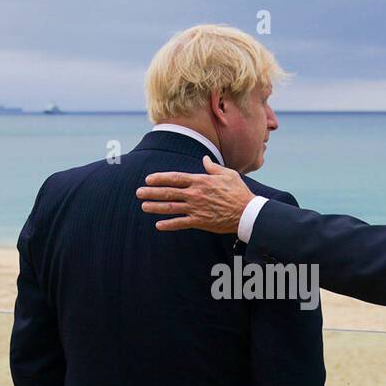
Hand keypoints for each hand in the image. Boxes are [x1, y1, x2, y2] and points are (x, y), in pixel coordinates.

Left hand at [137, 155, 252, 233]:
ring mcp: (196, 208)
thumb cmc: (238, 192)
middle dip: (152, 192)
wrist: (247, 212)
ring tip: (144, 206)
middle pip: (168, 192)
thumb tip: (204, 159)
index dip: (160, 178)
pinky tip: (158, 225)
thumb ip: (213, 167)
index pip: (175, 178)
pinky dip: (169, 224)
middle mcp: (195, 194)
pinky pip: (181, 223)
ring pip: (171, 208)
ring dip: (155, 207)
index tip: (148, 179)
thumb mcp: (227, 174)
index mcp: (200, 181)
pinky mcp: (199, 222)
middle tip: (139, 192)